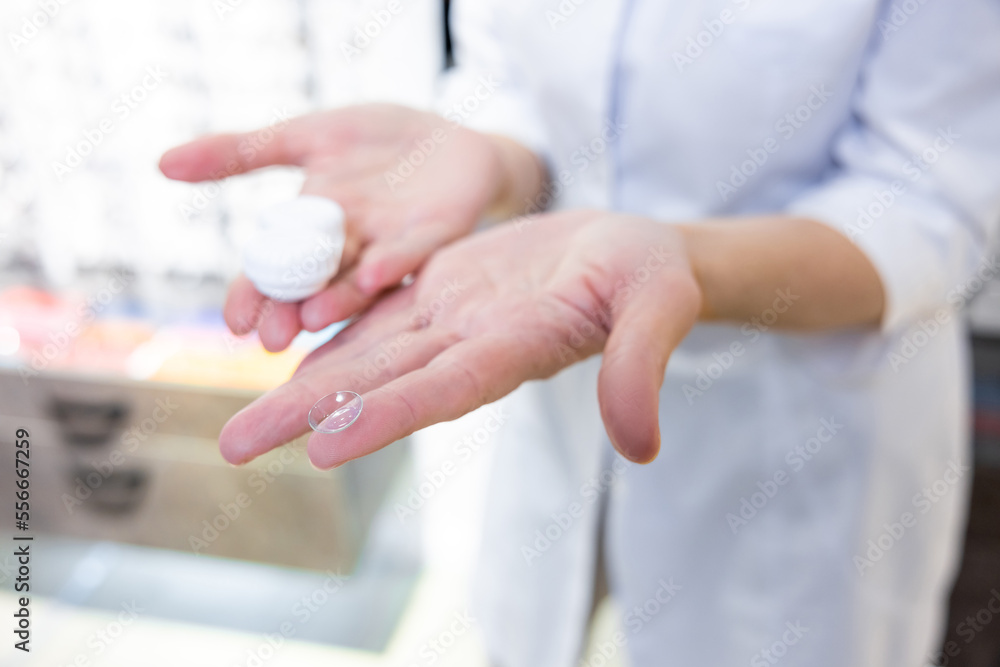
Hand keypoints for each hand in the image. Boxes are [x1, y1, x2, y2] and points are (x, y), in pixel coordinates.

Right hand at [159, 104, 544, 350]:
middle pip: (312, 286)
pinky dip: (392, 262)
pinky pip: (412, 252)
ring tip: (312, 319)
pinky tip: (374, 275)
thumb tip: (161, 164)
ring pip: (359, 280)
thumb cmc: (378, 146)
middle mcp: (350, 249)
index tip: (234, 323)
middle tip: (270, 340)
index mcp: (313, 229)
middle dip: (289, 311)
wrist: (452, 139)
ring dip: (336, 301)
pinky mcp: (435, 233)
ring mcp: (392, 245)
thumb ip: (240, 153)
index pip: (274, 271)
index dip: (254, 295)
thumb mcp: (305, 136)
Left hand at [218, 210, 701, 467]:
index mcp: (516, 349)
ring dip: (301, 389)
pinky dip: (329, 337)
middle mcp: (469, 347)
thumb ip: (640, 368)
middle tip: (235, 446)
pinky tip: (284, 355)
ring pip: (365, 358)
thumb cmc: (652, 275)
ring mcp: (450, 323)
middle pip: (380, 385)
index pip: (446, 389)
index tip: (326, 444)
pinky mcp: (440, 294)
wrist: (631, 251)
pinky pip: (376, 318)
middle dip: (308, 415)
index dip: (389, 414)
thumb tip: (641, 448)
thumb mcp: (658, 306)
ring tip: (241, 423)